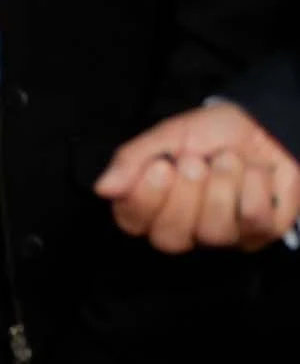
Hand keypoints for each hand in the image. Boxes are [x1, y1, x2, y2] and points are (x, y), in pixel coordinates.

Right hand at [95, 101, 299, 252]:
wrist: (261, 126)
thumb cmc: (210, 134)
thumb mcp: (167, 135)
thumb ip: (132, 160)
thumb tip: (102, 188)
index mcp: (154, 204)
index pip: (132, 222)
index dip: (144, 199)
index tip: (160, 167)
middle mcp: (184, 228)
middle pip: (170, 237)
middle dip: (185, 196)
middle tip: (195, 162)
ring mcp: (222, 236)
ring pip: (213, 231)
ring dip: (222, 184)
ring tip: (226, 161)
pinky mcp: (259, 234)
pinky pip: (251, 218)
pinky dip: (252, 185)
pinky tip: (252, 173)